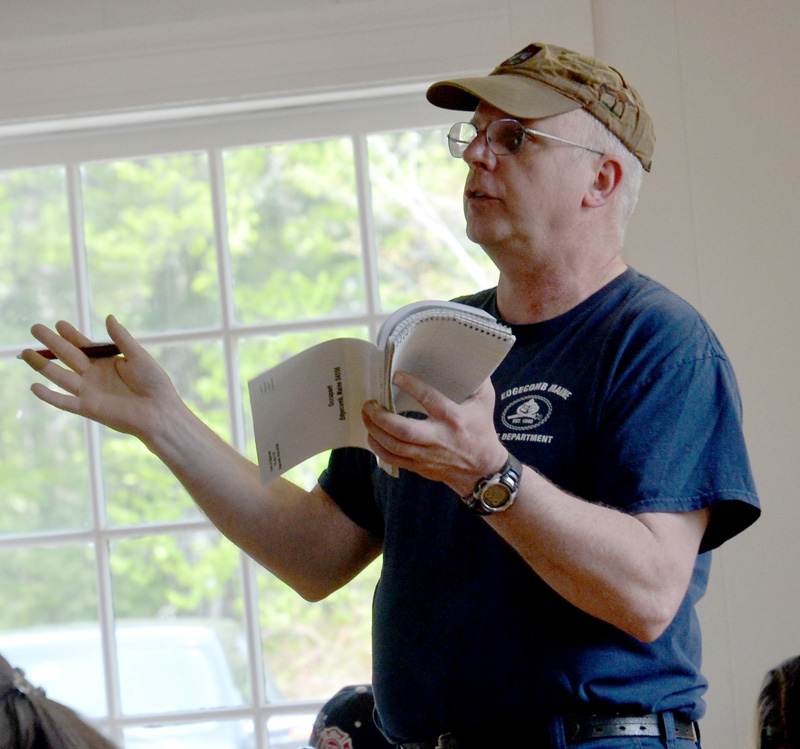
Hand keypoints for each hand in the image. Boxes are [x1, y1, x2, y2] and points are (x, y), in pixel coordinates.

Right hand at [21, 315, 181, 442]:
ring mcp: (90, 392)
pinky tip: (34, 387)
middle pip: (68, 357)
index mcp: (107, 362)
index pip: (84, 346)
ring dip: (43, 366)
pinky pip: (64, 402)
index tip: (59, 323)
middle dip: (52, 343)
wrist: (160, 412)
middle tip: (35, 328)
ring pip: (60, 376)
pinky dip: (49, 396)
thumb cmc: (155, 384)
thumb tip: (108, 317)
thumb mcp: (138, 356)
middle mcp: (95, 376)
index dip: (71, 335)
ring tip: (26, 353)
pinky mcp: (89, 408)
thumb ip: (122, 339)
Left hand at [361, 371, 507, 495]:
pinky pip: (393, 459)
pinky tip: (372, 435)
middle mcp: (438, 438)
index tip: (396, 376)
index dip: (412, 387)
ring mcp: (427, 455)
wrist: (482, 469)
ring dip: (375, 430)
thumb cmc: (482, 430)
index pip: (430, 400)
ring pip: (394, 446)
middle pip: (404, 430)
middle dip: (381, 417)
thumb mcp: (485, 402)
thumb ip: (477, 381)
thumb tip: (468, 358)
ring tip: (366, 415)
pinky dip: (378, 448)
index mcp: (454, 418)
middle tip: (369, 403)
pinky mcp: (419, 466)